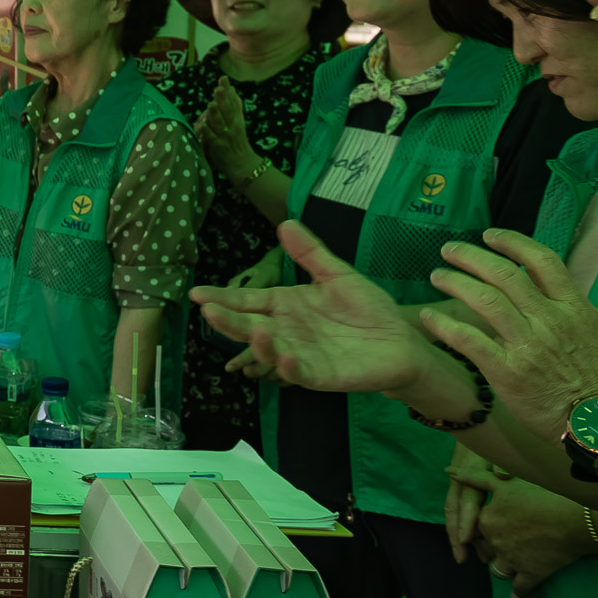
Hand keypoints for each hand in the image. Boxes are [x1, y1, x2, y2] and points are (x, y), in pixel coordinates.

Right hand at [192, 221, 430, 395]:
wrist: (401, 341)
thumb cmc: (368, 309)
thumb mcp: (338, 275)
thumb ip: (311, 254)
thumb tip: (285, 223)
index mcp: (285, 305)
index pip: (247, 300)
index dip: (223, 297)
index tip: (197, 293)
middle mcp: (286, 331)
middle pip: (249, 326)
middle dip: (228, 321)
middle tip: (209, 311)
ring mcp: (299, 354)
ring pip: (269, 351)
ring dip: (259, 345)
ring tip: (255, 332)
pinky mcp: (319, 375)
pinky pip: (299, 373)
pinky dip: (290, 366)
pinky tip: (286, 355)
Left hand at [197, 76, 254, 176]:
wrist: (242, 163)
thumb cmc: (237, 141)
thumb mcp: (238, 122)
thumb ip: (235, 107)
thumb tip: (232, 90)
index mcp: (236, 118)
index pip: (233, 101)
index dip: (228, 90)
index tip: (223, 79)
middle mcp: (232, 125)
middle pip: (227, 110)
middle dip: (222, 99)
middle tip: (219, 88)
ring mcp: (225, 135)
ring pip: (219, 122)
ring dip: (214, 113)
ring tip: (210, 104)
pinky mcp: (218, 146)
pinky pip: (211, 137)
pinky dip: (206, 131)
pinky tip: (201, 124)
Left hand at [424, 229, 597, 448]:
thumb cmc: (597, 379)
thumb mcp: (592, 332)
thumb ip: (564, 308)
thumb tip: (539, 287)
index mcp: (573, 307)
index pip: (542, 260)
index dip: (512, 242)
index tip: (490, 235)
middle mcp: (550, 320)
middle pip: (505, 274)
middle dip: (471, 256)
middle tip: (449, 251)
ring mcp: (528, 345)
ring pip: (484, 300)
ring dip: (454, 282)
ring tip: (437, 276)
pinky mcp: (507, 372)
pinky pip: (469, 340)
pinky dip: (445, 325)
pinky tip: (430, 318)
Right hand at [442, 443, 507, 561]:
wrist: (474, 423)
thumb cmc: (492, 439)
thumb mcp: (499, 448)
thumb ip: (502, 462)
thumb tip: (503, 475)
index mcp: (470, 475)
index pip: (466, 502)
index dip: (465, 521)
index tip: (466, 541)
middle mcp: (460, 482)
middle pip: (454, 512)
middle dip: (456, 536)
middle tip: (462, 558)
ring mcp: (457, 484)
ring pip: (452, 513)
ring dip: (456, 534)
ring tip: (464, 556)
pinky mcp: (460, 486)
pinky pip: (456, 508)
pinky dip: (458, 525)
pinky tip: (466, 539)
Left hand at [474, 479, 594, 592]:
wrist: (577, 519)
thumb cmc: (544, 495)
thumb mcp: (506, 482)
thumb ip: (475, 478)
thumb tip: (448, 472)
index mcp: (485, 519)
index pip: (474, 528)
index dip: (484, 529)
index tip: (499, 525)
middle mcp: (494, 542)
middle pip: (485, 549)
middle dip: (492, 548)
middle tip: (511, 542)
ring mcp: (511, 560)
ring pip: (498, 570)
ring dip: (504, 567)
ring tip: (515, 561)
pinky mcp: (530, 575)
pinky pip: (519, 588)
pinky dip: (521, 588)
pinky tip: (525, 585)